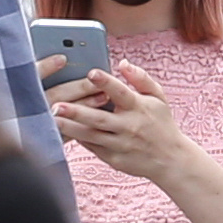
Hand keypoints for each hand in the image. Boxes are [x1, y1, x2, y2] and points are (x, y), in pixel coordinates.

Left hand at [50, 58, 197, 194]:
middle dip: (77, 112)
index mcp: (139, 108)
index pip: (121, 93)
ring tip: (52, 119)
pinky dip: (78, 138)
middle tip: (56, 105)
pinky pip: (92, 147)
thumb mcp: (159, 98)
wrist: (171, 159)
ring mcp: (120, 145)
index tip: (91, 73)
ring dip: (70, 127)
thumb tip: (123, 63)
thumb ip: (141, 79)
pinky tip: (62, 131)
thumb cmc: (162, 124)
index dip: (106, 83)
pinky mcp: (113, 159)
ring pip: (91, 135)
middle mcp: (129, 127)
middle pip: (99, 119)